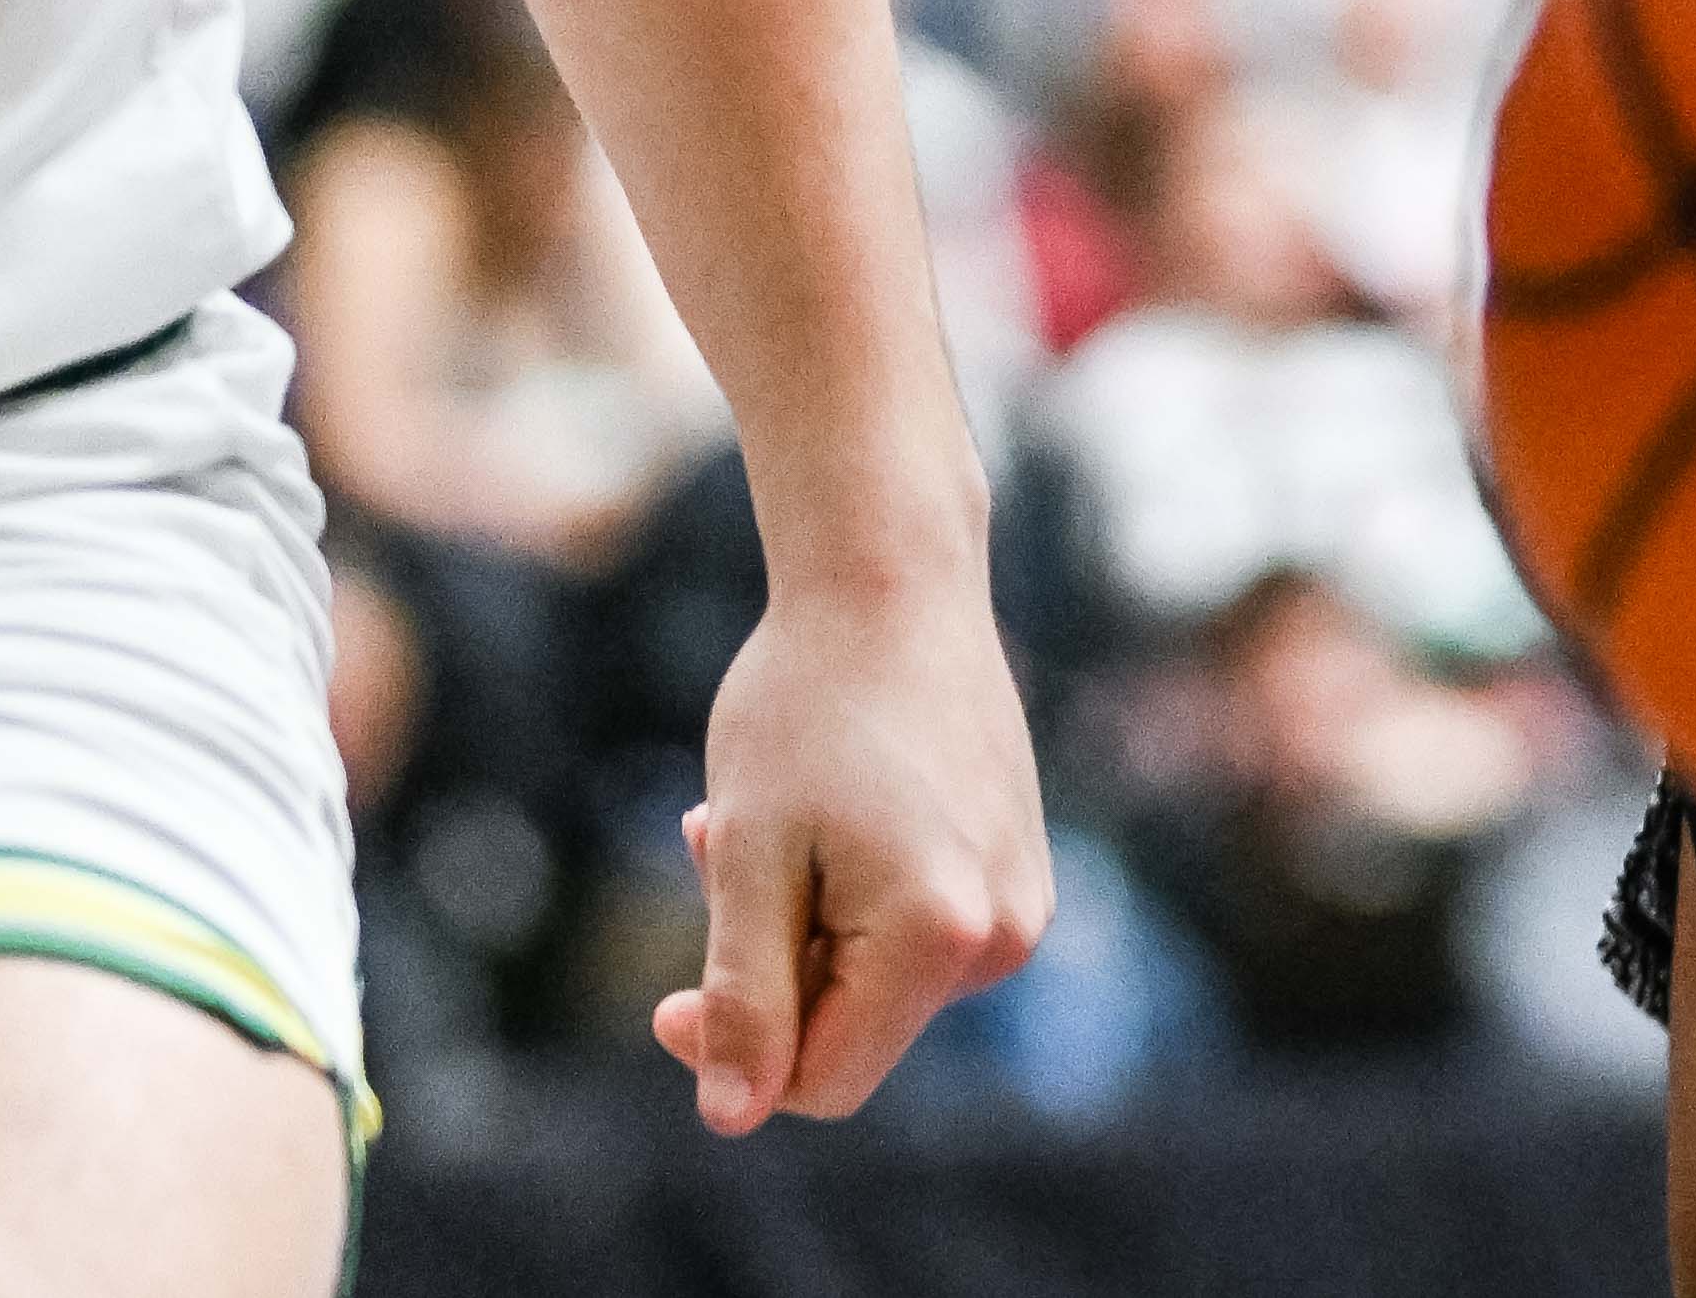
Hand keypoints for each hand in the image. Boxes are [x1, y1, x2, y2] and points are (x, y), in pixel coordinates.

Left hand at [651, 562, 1052, 1136]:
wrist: (894, 578)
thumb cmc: (805, 705)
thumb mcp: (747, 856)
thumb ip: (746, 996)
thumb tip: (734, 1117)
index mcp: (941, 938)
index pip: (822, 1082)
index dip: (734, 1055)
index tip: (671, 995)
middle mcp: (1006, 934)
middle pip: (852, 1032)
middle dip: (771, 970)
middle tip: (715, 850)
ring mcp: (1024, 899)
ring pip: (877, 981)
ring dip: (806, 926)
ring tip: (766, 819)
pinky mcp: (1019, 865)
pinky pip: (917, 932)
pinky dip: (852, 897)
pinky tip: (828, 811)